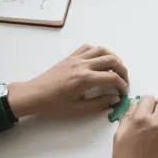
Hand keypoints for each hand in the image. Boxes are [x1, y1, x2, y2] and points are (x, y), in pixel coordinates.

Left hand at [7, 45, 128, 118]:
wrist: (33, 95)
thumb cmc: (53, 104)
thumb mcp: (77, 109)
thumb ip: (99, 103)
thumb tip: (115, 99)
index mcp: (85, 79)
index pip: (112, 78)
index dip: (122, 85)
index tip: (123, 92)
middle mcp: (83, 65)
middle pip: (112, 60)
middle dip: (122, 70)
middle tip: (123, 81)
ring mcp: (76, 58)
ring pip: (102, 50)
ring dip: (113, 58)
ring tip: (116, 68)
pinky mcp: (70, 56)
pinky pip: (88, 48)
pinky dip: (98, 51)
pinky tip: (99, 60)